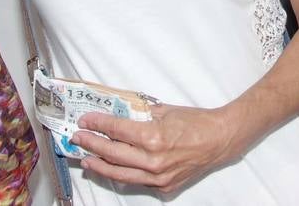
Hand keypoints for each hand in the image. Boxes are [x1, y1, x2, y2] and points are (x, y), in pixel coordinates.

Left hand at [72, 103, 236, 193]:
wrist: (220, 139)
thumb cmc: (196, 122)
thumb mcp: (165, 111)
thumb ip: (141, 115)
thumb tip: (120, 114)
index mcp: (153, 137)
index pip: (116, 130)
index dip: (97, 125)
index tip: (85, 121)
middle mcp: (153, 161)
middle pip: (112, 154)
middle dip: (91, 145)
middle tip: (78, 138)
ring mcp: (158, 177)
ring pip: (121, 174)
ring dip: (101, 167)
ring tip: (87, 160)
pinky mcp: (165, 187)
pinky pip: (138, 182)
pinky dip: (123, 175)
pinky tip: (113, 170)